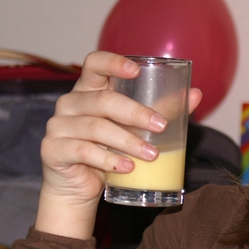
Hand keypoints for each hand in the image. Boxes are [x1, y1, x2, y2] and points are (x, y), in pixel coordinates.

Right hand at [34, 51, 202, 238]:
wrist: (79, 186)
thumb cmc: (109, 149)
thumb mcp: (135, 127)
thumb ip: (162, 109)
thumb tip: (196, 94)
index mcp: (89, 89)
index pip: (95, 63)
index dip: (113, 62)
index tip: (137, 70)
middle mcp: (70, 102)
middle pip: (103, 100)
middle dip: (137, 113)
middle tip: (161, 126)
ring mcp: (58, 126)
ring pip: (97, 128)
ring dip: (129, 142)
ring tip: (152, 155)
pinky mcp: (52, 149)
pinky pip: (83, 151)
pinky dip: (109, 160)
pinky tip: (128, 167)